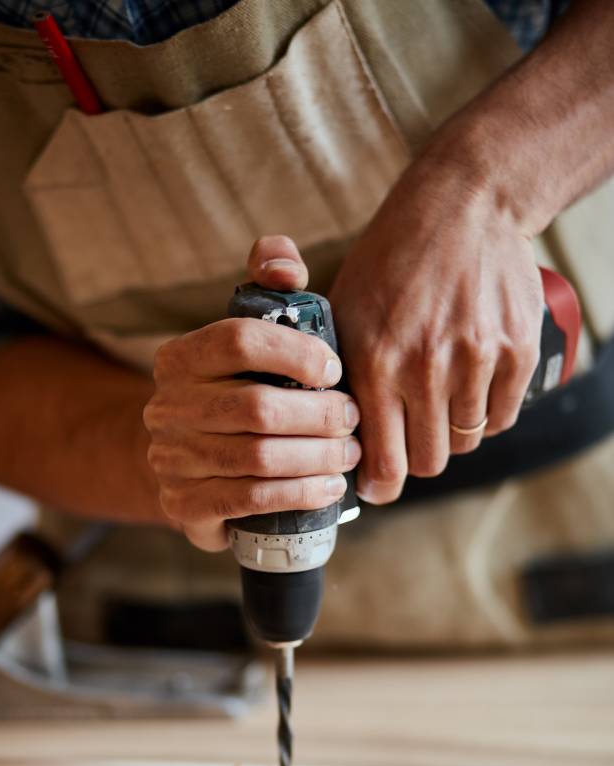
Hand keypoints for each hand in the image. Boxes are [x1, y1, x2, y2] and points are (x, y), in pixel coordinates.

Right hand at [143, 237, 360, 550]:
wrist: (191, 465)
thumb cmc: (237, 393)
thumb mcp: (250, 337)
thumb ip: (269, 289)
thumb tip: (283, 265)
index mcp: (179, 359)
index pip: (238, 340)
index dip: (294, 352)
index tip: (334, 369)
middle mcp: (165, 409)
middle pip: (256, 407)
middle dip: (319, 415)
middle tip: (353, 419)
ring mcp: (171, 461)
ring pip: (258, 458)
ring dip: (317, 457)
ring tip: (349, 454)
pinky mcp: (184, 507)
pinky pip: (249, 500)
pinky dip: (299, 494)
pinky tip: (329, 487)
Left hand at [329, 143, 543, 503]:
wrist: (463, 204)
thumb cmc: (391, 260)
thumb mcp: (342, 309)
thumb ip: (334, 373)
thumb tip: (326, 436)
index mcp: (375, 361)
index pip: (382, 463)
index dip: (379, 484)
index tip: (378, 485)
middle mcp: (426, 366)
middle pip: (427, 463)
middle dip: (414, 459)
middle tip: (408, 440)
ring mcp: (476, 360)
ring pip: (463, 442)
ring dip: (448, 433)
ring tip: (437, 403)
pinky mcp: (517, 351)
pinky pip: (499, 419)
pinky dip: (484, 416)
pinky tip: (469, 391)